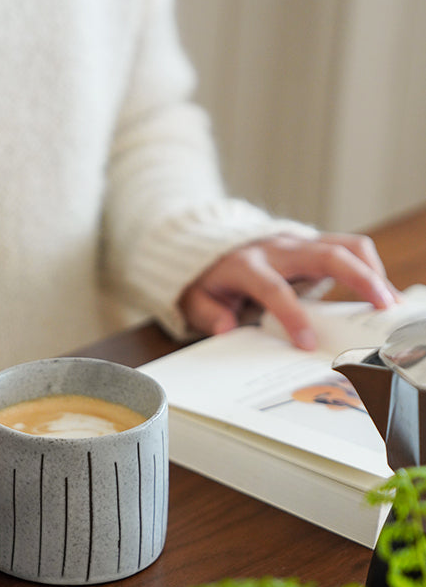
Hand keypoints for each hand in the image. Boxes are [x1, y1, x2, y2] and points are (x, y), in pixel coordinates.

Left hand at [180, 232, 398, 349]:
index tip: (308, 344)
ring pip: (345, 245)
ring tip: (389, 302)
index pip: (274, 289)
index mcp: (247, 264)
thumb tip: (226, 328)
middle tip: (383, 306)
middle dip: (358, 278)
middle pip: (326, 255)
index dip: (292, 316)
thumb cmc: (210, 279)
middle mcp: (278, 248)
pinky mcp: (314, 243)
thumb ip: (208, 314)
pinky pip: (348, 248)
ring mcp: (299, 242)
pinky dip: (368, 267)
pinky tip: (379, 293)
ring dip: (372, 271)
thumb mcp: (196, 298)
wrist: (212, 247)